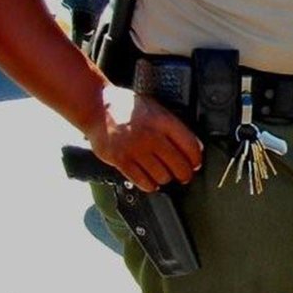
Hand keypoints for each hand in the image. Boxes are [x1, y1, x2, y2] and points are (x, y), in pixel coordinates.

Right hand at [85, 85, 202, 191]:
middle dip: (184, 174)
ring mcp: (135, 149)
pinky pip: (140, 180)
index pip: (190, 145)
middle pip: (178, 164)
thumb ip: (173, 126)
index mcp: (163, 121)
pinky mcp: (120, 159)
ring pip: (161, 175)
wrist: (97, 107)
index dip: (196, 158)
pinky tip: (151, 182)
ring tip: (166, 176)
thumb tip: (194, 146)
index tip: (196, 164)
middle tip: (184, 176)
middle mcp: (151, 136)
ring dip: (166, 179)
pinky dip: (149, 184)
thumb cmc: (128, 107)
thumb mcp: (156, 109)